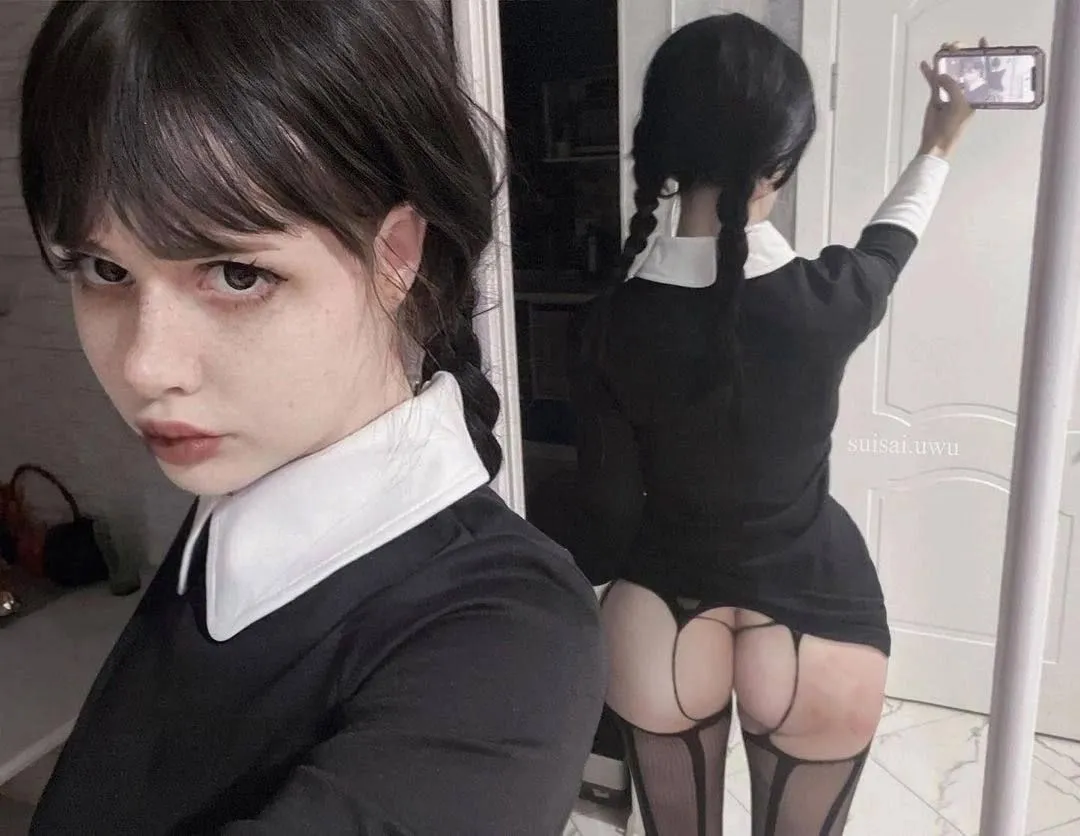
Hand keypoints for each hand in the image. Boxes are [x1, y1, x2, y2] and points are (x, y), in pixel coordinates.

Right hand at [918, 37, 984, 158]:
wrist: (937, 141)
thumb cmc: (954, 125)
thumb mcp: (958, 104)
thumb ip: (952, 86)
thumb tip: (941, 74)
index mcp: (976, 92)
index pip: (983, 69)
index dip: (984, 54)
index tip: (981, 41)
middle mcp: (965, 89)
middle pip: (963, 66)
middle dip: (960, 53)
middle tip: (955, 45)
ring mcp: (950, 92)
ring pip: (948, 71)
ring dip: (945, 59)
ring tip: (941, 49)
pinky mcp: (936, 96)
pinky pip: (933, 80)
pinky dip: (929, 72)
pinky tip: (925, 64)